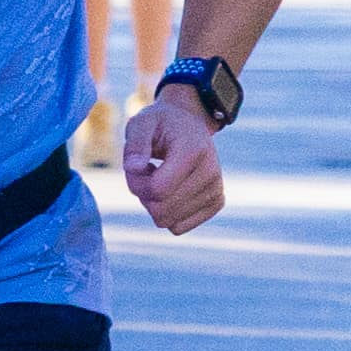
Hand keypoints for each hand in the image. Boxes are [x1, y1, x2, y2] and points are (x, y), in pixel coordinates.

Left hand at [121, 91, 227, 233]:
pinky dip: (167, 212)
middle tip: (146, 170)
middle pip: (161, 210)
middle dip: (143, 194)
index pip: (157, 190)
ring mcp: (216, 190)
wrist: (188, 124)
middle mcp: (211, 173)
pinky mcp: (216, 203)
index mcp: (194, 152)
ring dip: (154, 202)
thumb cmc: (160, 123)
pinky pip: (178, 227)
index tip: (137, 165)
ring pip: (168, 221)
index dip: (136, 183)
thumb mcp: (142, 123)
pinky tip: (171, 189)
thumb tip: (133, 168)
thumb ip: (135, 144)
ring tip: (160, 176)